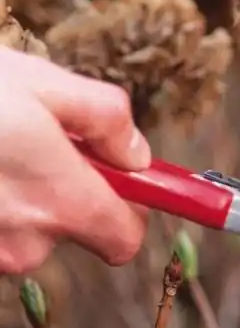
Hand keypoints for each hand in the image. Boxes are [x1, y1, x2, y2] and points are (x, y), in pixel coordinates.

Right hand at [0, 48, 150, 274]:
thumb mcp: (45, 83)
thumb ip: (107, 120)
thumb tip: (137, 155)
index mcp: (63, 202)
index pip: (123, 240)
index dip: (126, 210)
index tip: (117, 183)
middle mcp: (26, 243)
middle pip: (67, 230)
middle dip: (59, 191)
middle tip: (29, 139)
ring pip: (21, 230)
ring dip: (13, 195)